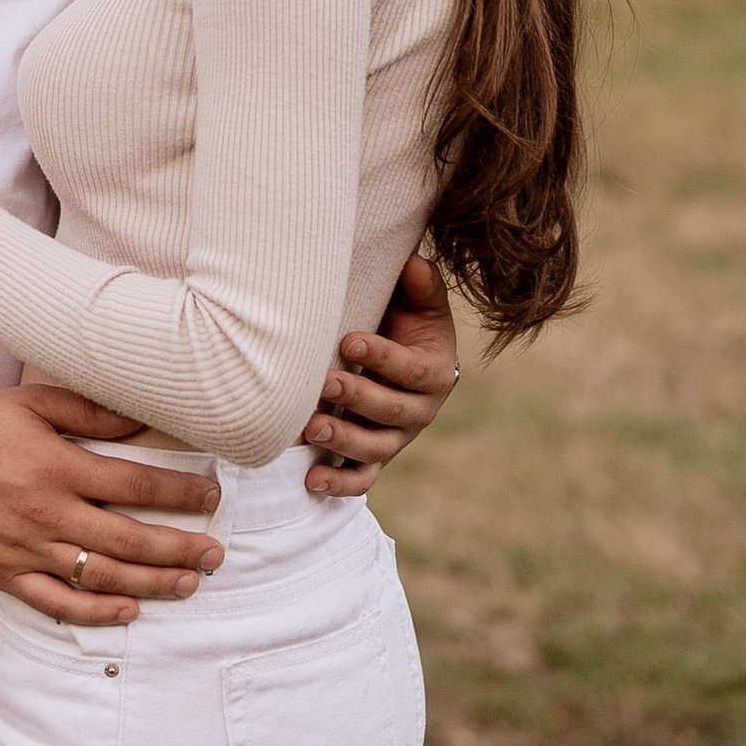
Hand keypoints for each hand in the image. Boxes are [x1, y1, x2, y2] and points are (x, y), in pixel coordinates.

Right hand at [0, 382, 224, 624]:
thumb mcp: (31, 402)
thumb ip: (89, 411)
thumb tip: (142, 420)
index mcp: (57, 467)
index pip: (136, 485)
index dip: (181, 494)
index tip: (211, 496)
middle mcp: (46, 514)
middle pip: (131, 540)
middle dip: (181, 548)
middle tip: (216, 553)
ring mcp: (25, 550)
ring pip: (103, 577)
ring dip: (152, 583)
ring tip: (189, 581)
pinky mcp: (4, 574)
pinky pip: (59, 604)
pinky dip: (97, 613)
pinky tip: (129, 612)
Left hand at [298, 247, 460, 495]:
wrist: (399, 357)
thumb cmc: (404, 322)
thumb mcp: (420, 302)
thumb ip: (421, 284)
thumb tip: (414, 262)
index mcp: (434, 372)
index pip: (411, 369)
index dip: (382, 356)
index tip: (349, 340)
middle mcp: (419, 411)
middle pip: (391, 410)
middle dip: (357, 397)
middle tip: (324, 382)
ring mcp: (395, 438)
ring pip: (374, 448)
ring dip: (343, 441)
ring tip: (311, 428)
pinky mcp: (374, 457)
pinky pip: (361, 478)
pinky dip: (338, 483)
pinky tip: (311, 482)